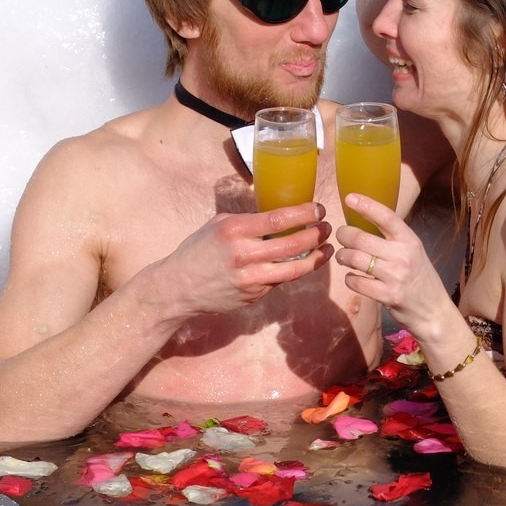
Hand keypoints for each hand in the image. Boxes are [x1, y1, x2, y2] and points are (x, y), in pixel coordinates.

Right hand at [166, 203, 332, 315]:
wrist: (178, 287)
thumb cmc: (199, 250)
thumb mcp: (219, 224)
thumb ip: (249, 221)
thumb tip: (280, 214)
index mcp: (235, 231)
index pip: (279, 220)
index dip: (304, 214)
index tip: (319, 209)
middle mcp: (244, 255)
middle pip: (293, 245)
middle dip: (316, 234)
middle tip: (327, 227)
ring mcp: (250, 279)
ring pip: (295, 269)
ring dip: (316, 258)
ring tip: (327, 248)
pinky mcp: (253, 296)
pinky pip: (280, 281)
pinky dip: (294, 270)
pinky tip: (304, 262)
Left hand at [333, 194, 453, 339]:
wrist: (434, 311)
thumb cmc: (420, 278)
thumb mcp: (413, 252)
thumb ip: (393, 239)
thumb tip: (363, 223)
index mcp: (410, 240)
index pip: (387, 217)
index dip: (367, 205)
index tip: (350, 198)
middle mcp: (403, 255)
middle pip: (361, 238)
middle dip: (344, 235)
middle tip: (341, 237)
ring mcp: (395, 276)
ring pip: (355, 258)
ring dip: (343, 256)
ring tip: (344, 258)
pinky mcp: (387, 295)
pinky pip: (356, 281)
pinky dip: (349, 278)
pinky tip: (353, 277)